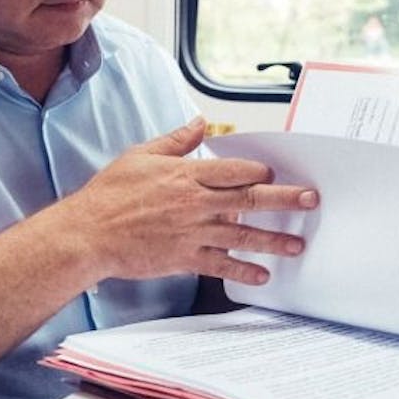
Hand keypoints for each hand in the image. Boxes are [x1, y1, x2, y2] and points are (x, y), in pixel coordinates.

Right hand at [51, 118, 317, 285]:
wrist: (88, 234)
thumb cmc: (111, 195)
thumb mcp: (142, 155)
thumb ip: (176, 141)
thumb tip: (199, 123)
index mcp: (187, 175)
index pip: (236, 170)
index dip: (259, 170)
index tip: (276, 172)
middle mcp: (196, 203)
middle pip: (250, 198)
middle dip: (284, 199)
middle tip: (310, 200)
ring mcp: (193, 232)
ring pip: (243, 234)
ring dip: (273, 239)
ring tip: (297, 244)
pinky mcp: (184, 258)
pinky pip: (221, 265)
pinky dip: (243, 270)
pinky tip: (263, 275)